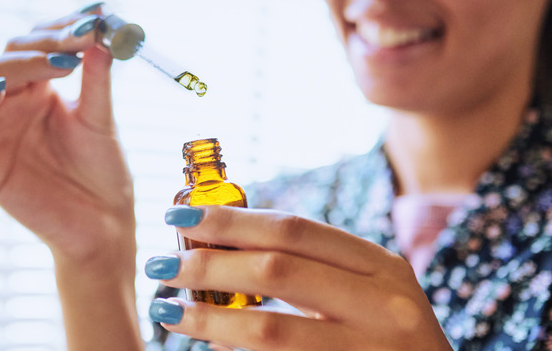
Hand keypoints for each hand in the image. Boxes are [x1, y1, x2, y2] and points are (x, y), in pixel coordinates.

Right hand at [0, 4, 134, 266]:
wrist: (104, 226)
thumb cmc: (103, 174)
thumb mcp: (102, 120)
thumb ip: (97, 79)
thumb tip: (99, 32)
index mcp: (39, 90)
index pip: (35, 42)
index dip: (60, 25)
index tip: (95, 15)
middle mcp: (11, 103)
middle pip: (5, 52)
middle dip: (43, 42)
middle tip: (80, 40)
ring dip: (14, 64)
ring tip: (58, 65)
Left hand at [146, 205, 451, 350]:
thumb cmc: (388, 342)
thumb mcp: (368, 295)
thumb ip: (312, 270)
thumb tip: (223, 250)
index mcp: (380, 267)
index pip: (295, 228)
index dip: (232, 219)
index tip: (182, 215)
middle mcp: (383, 303)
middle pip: (277, 269)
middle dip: (210, 263)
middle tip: (163, 262)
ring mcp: (371, 350)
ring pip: (271, 328)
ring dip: (210, 319)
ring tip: (168, 309)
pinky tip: (210, 348)